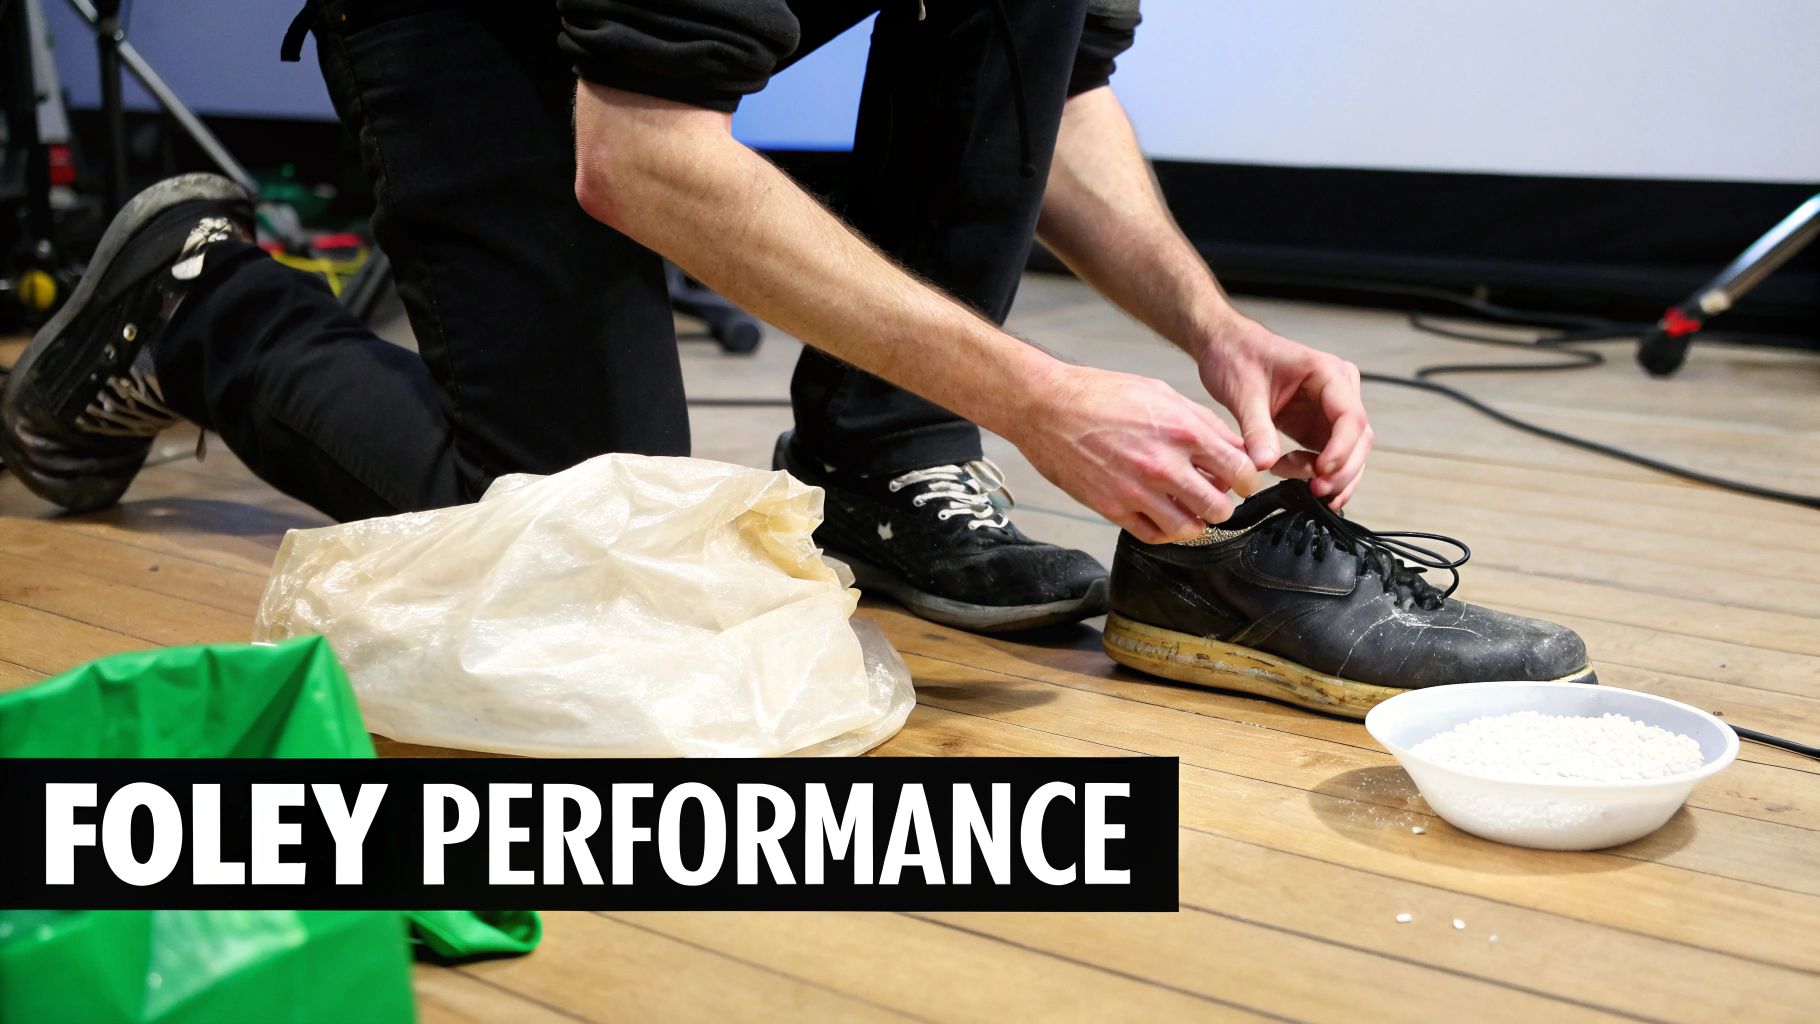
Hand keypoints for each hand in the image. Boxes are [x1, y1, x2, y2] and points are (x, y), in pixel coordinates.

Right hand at [1015, 364, 1259, 542]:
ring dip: (1196, 521)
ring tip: (1189, 508)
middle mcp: (1163, 465)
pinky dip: (1166, 530)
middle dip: (1224, 503)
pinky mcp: (1112, 508)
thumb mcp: (1161, 392)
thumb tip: (1233, 446)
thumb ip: (1202, 422)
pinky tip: (1163, 515)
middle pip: (1220, 506)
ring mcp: (1137, 491)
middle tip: (1216, 495)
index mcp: (1183, 431)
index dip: (1248, 479)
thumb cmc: (1102, 394)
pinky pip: (1154, 535)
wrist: (1048, 407)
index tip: (1243, 480)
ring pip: (1190, 528)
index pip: (1240, 470)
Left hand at [1196, 318, 1371, 507]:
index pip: (1351, 416)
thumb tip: (1265, 464)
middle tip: (1316, 492)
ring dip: (1333, 477)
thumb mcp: (1243, 392)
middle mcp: (1338, 391)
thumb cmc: (1236, 356)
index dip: (1342, 449)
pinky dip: (1321, 475)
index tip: (1321, 472)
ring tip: (1303, 490)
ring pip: (1350, 452)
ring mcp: (1330, 411)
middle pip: (1359, 438)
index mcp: (1327, 373)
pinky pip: (1331, 456)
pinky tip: (1302, 486)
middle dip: (1342, 470)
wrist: (1226, 348)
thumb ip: (1256, 428)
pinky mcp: (1317, 426)